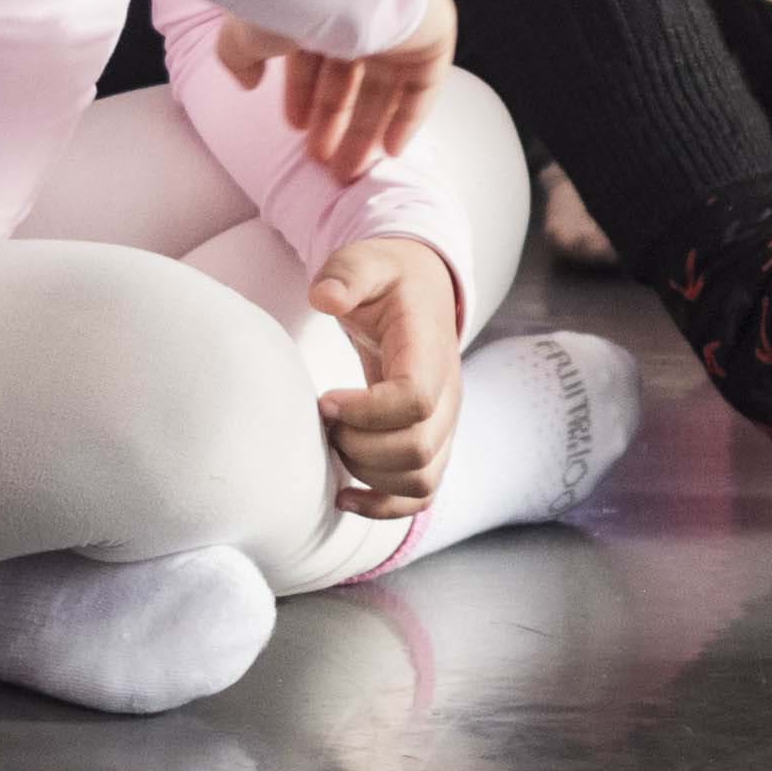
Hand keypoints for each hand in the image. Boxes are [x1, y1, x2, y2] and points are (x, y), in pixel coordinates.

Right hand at [213, 0, 456, 184]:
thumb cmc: (287, 0)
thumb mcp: (247, 33)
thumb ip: (239, 55)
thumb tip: (246, 82)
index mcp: (319, 1)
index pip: (315, 54)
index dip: (304, 93)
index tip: (295, 128)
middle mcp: (360, 10)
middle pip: (351, 76)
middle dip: (334, 120)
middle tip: (320, 161)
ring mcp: (398, 22)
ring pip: (385, 86)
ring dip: (365, 130)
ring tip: (346, 172)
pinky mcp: (432, 34)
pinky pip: (424, 85)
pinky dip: (408, 117)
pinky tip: (389, 151)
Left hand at [309, 233, 464, 519]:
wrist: (421, 291)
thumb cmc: (387, 279)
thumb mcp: (365, 262)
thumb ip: (345, 274)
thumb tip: (323, 298)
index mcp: (430, 351)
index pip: (415, 400)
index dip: (365, 411)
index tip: (324, 399)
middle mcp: (448, 394)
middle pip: (418, 449)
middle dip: (359, 446)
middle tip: (324, 422)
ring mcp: (444, 424)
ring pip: (421, 480)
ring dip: (368, 475)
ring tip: (333, 444)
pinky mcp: (433, 444)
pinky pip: (420, 496)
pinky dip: (383, 508)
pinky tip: (342, 497)